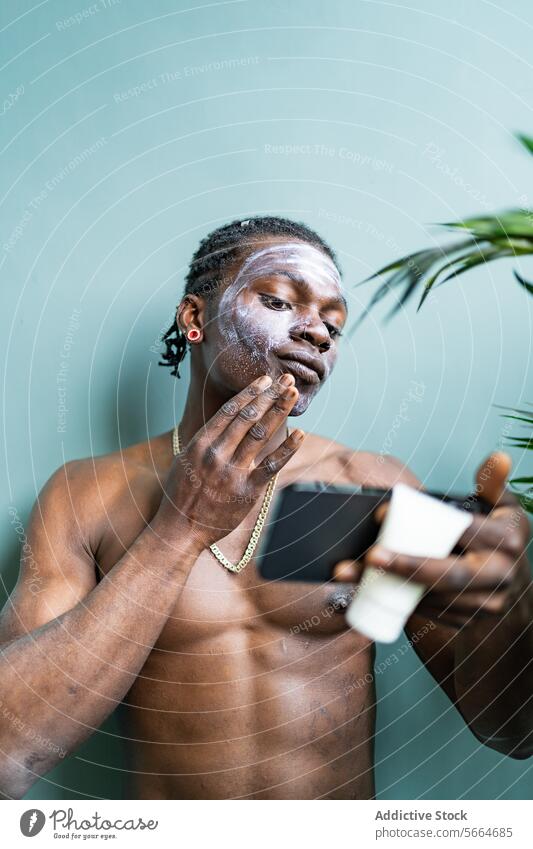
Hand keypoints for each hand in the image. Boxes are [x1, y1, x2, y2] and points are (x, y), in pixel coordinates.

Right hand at [154, 373, 303, 548]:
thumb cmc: (181, 495)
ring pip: (261, 434)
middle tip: (285, 379)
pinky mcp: (247, 491)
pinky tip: (300, 434)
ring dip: (278, 410)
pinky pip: (272, 466)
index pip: (230, 410)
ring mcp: (232, 472)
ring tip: (292, 394)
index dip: (250, 392)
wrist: (179, 530)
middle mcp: (217, 454)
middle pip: (248, 417)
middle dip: (269, 395)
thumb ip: (205, 441)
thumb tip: (223, 421)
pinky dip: (287, 449)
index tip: (264, 379)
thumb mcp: (185, 460)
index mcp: (200, 443)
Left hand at [333, 452, 530, 627]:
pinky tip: (367, 591)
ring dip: (391, 588)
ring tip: (353, 573)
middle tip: (370, 556)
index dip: (425, 522)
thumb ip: (493, 483)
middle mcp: (501, 575)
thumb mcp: (501, 509)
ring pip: (434, 598)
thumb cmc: (497, 539)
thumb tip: (497, 457)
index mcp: (508, 540)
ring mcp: (486, 604)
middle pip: (451, 574)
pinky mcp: (466, 622)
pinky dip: (398, 603)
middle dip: (409, 566)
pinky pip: (429, 615)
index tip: (382, 514)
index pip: (463, 529)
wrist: (512, 589)